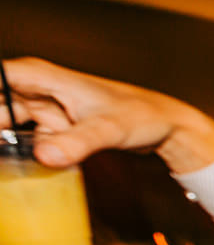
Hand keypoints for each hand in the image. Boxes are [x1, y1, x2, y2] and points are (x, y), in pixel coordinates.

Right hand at [3, 57, 213, 173]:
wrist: (166, 126)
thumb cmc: (141, 115)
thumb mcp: (108, 129)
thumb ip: (76, 142)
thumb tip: (44, 156)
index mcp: (41, 76)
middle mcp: (37, 90)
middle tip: (0, 152)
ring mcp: (44, 110)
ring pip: (5, 124)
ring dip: (4, 142)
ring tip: (5, 163)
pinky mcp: (54, 129)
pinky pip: (25, 141)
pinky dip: (17, 152)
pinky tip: (14, 168)